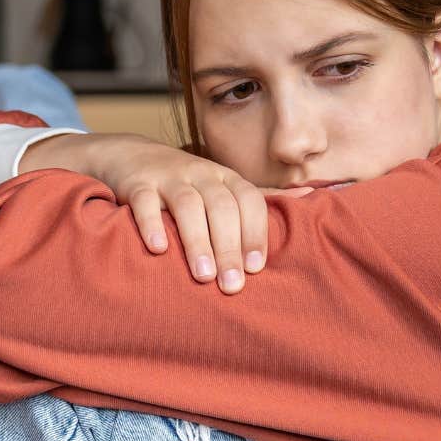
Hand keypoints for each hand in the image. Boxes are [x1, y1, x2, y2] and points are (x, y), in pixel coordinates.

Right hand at [28, 133, 309, 293]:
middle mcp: (201, 174)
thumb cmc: (185, 182)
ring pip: (188, 206)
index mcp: (225, 178)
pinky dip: (152, 224)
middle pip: (222, 208)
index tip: (256, 268)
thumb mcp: (221, 185)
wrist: (130, 154)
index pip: (249, 201)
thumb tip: (310, 198)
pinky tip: (159, 249)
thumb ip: (257, 198)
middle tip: (232, 285)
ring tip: (202, 275)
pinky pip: (144, 202)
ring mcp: (168, 177)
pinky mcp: (137, 184)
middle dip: (229, 247)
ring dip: (197, 240)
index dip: (255, 233)